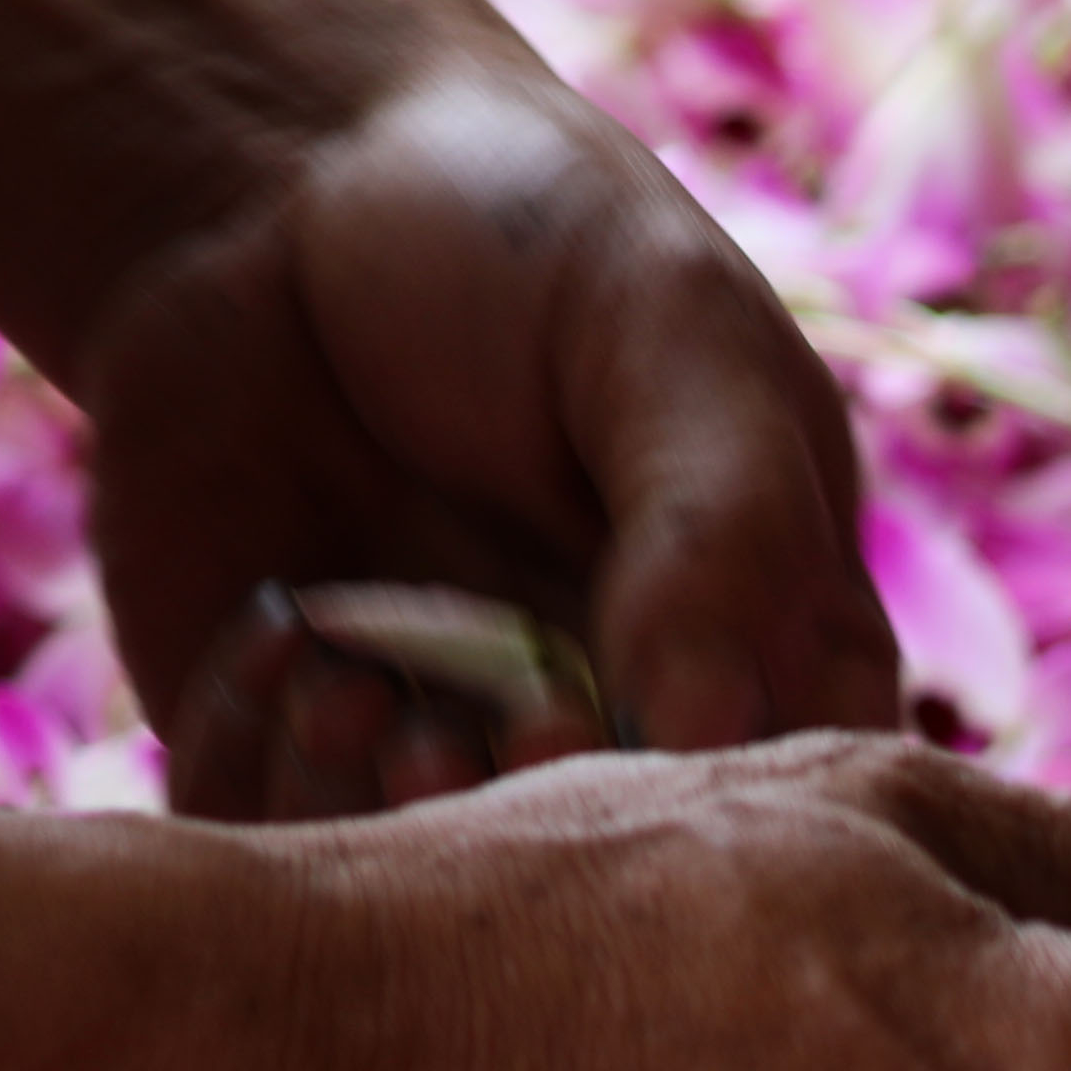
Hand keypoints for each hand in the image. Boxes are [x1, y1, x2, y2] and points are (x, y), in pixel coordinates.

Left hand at [74, 52, 903, 820]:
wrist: (264, 179)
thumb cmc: (522, 240)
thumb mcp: (671, 338)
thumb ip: (724, 527)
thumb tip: (706, 728)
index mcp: (766, 648)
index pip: (807, 815)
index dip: (731, 828)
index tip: (635, 734)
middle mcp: (614, 727)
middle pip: (612, 890)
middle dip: (530, 827)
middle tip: (475, 737)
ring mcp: (444, 744)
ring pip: (430, 890)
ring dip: (385, 811)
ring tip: (357, 681)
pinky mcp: (277, 743)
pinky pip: (268, 842)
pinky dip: (263, 768)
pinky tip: (281, 637)